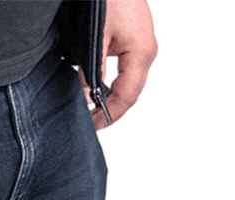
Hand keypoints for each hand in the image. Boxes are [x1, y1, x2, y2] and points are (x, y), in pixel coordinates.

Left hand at [92, 0, 157, 128]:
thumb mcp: (96, 37)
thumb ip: (92, 70)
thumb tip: (87, 95)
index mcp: (141, 53)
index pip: (127, 97)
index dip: (109, 116)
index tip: (93, 127)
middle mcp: (147, 51)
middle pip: (130, 93)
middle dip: (109, 111)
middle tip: (89, 123)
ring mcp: (143, 45)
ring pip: (129, 83)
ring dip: (111, 98)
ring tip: (91, 110)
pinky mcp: (136, 40)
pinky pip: (127, 71)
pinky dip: (113, 84)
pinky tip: (98, 90)